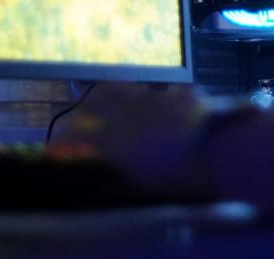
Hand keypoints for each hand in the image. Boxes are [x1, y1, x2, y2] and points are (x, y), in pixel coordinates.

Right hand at [48, 83, 216, 194]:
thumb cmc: (178, 174)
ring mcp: (153, 98)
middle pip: (96, 99)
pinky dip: (149, 98)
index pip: (76, 133)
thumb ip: (120, 177)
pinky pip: (156, 92)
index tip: (55, 148)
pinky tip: (155, 102)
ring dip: (111, 95)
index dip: (62, 141)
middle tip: (80, 114)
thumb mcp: (144, 184)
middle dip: (84, 107)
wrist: (218, 146)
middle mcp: (127, 110)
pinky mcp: (177, 93)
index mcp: (113, 137)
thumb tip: (105, 177)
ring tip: (108, 100)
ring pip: (123, 88)